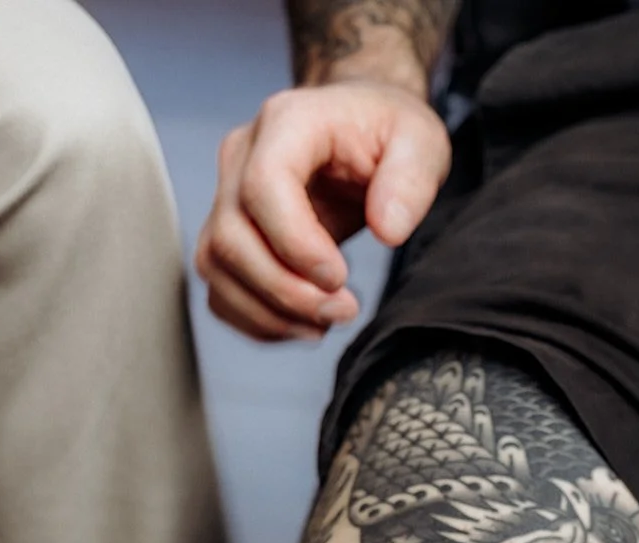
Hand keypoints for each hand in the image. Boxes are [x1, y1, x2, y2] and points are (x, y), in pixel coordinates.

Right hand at [196, 81, 450, 340]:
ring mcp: (227, 196)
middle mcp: (242, 156)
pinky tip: (302, 323)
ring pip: (217, 269)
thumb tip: (389, 230)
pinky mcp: (228, 235)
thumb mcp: (420, 141)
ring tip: (325, 322)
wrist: (358, 128)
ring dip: (270, 313)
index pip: (263, 186)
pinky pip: (221, 290)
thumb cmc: (384, 131)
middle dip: (287, 292)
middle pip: (232, 238)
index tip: (341, 277)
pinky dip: (257, 320)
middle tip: (343, 310)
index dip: (296, 245)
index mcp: (286, 123)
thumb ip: (411, 180)